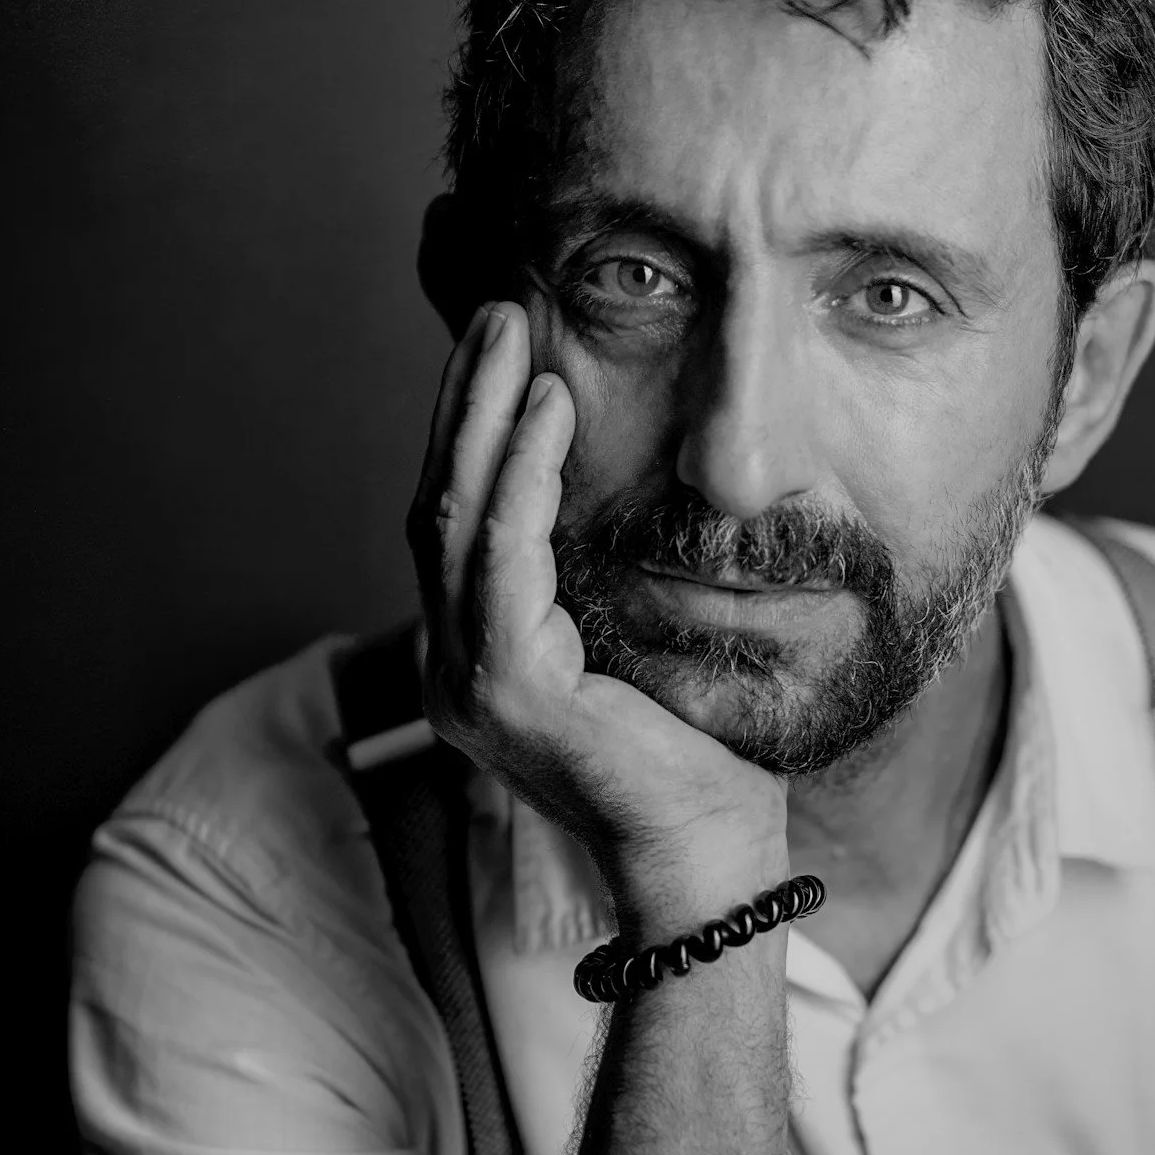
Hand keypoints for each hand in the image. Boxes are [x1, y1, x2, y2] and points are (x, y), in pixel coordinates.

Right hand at [408, 303, 788, 929]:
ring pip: (458, 518)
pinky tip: (552, 410)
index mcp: (478, 656)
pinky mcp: (508, 690)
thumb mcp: (640, 635)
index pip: (459, 521)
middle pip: (439, 504)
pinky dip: (524, 476)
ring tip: (514, 332)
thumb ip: (604, 573)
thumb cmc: (698, 748)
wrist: (715, 845)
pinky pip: (504, 559)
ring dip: (485, 414)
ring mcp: (468, 681)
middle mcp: (453, 666)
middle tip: (497, 309)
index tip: (505, 345)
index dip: (473, 427)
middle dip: (466, 399)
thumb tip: (624, 482)